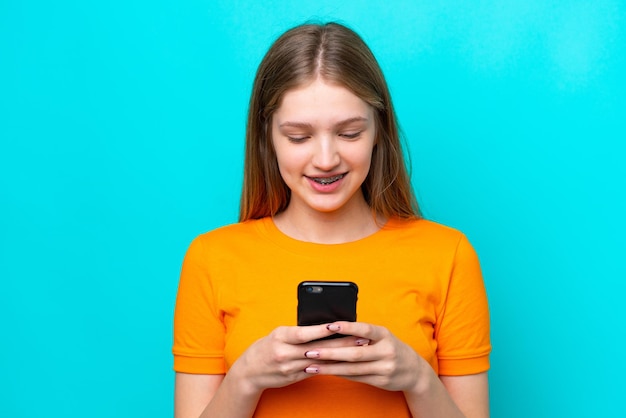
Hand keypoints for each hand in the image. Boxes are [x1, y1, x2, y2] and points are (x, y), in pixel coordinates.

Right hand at [230, 324, 369, 394]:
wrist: (249, 371)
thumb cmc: (266, 347)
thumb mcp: (278, 334)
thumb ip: (297, 332)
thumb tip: (323, 326)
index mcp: (280, 336)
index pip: (303, 333)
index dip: (321, 330)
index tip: (339, 325)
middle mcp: (284, 352)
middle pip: (317, 347)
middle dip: (340, 343)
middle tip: (359, 338)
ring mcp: (289, 367)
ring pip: (319, 361)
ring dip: (340, 356)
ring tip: (357, 350)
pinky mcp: (294, 378)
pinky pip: (315, 371)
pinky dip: (330, 366)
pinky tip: (345, 364)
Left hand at [302, 321, 426, 392]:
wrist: (414, 371)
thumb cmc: (391, 347)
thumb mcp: (383, 336)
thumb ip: (364, 334)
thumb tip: (335, 329)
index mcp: (385, 334)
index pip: (364, 329)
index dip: (347, 327)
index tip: (329, 326)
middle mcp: (386, 351)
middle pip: (355, 353)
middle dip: (330, 353)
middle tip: (310, 351)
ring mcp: (384, 368)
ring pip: (352, 369)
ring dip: (330, 368)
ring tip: (311, 366)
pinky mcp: (380, 381)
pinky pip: (356, 378)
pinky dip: (339, 374)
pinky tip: (326, 372)